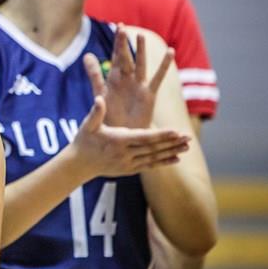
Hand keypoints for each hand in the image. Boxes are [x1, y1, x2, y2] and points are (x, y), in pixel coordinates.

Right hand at [69, 97, 190, 179]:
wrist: (78, 164)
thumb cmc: (83, 141)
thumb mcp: (87, 125)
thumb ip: (96, 112)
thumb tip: (99, 98)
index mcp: (117, 141)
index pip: (143, 138)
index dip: (160, 135)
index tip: (176, 130)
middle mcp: (125, 154)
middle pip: (153, 148)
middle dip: (172, 143)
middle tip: (188, 137)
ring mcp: (128, 163)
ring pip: (154, 157)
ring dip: (172, 152)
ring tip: (187, 146)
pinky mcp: (129, 169)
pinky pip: (149, 166)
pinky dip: (163, 162)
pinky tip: (176, 158)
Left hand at [83, 25, 172, 128]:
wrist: (122, 134)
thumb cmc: (111, 113)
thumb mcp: (100, 91)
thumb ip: (94, 74)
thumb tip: (87, 54)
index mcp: (114, 78)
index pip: (116, 57)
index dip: (117, 43)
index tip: (118, 26)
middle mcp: (127, 79)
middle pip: (126, 58)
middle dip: (124, 44)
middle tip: (122, 27)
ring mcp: (139, 85)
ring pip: (140, 64)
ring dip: (140, 51)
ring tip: (141, 36)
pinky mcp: (149, 94)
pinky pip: (157, 78)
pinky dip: (164, 65)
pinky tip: (171, 52)